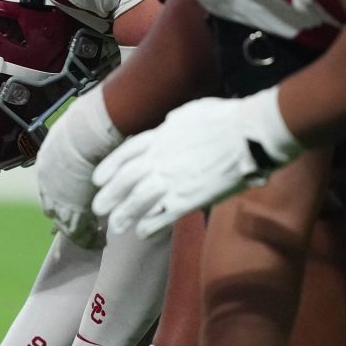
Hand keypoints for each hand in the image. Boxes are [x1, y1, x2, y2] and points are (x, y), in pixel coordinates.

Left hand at [35, 87, 122, 247]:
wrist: (85, 136)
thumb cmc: (86, 125)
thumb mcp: (76, 124)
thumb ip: (80, 125)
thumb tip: (87, 111)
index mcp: (46, 164)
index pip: (50, 186)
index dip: (59, 195)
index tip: (64, 202)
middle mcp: (46, 185)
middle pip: (52, 208)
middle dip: (62, 218)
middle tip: (71, 229)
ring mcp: (58, 202)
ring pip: (67, 224)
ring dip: (79, 231)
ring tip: (94, 237)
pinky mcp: (74, 215)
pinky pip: (81, 234)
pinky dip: (91, 239)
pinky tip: (101, 241)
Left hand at [92, 91, 298, 237]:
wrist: (248, 134)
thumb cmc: (226, 119)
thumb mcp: (191, 113)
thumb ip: (175, 122)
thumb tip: (168, 125)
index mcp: (160, 136)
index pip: (126, 154)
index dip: (109, 168)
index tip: (98, 179)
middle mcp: (160, 158)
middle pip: (126, 180)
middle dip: (109, 195)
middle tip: (97, 208)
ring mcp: (173, 179)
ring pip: (138, 200)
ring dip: (124, 215)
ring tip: (114, 226)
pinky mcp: (189, 198)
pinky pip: (163, 215)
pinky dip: (150, 225)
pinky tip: (141, 233)